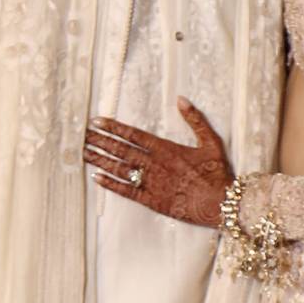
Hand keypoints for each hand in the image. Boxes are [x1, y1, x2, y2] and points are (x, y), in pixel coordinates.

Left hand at [84, 99, 232, 228]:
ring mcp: (152, 183)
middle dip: (100, 141)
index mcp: (167, 149)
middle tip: (82, 134)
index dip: (113, 127)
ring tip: (83, 152)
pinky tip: (96, 177)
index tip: (97, 121)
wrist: (221, 203)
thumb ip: (195, 119)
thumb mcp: (211, 142)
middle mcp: (155, 164)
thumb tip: (181, 99)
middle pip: (121, 150)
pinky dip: (110, 184)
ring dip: (101, 159)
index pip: (134, 135)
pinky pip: (127, 192)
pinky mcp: (152, 201)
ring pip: (120, 169)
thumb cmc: (217, 174)